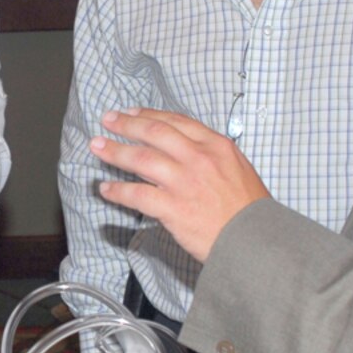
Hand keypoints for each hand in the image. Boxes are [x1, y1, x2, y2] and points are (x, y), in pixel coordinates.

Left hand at [90, 108, 270, 263]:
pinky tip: (106, 189)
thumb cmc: (249, 210)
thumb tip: (186, 151)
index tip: (133, 112)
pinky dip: (118, 191)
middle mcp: (199, 158)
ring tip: (97, 147)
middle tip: (108, 121)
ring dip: (115, 151)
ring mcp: (184, 182)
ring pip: (141, 159)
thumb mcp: (238, 169)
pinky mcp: (173, 208)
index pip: (176, 122)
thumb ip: (212, 157)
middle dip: (127, 124)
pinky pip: (138, 195)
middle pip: (154, 133)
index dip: (149, 115)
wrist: (255, 240)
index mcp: (216, 146)